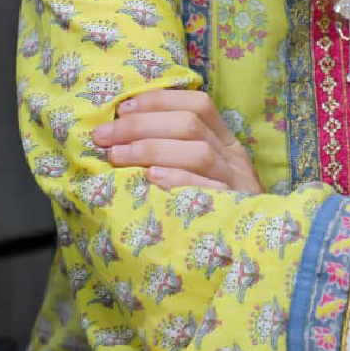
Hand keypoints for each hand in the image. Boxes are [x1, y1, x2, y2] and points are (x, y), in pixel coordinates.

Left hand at [91, 90, 263, 193]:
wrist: (245, 249)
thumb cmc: (209, 207)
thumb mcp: (197, 172)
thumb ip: (173, 149)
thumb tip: (121, 131)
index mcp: (225, 140)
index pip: (198, 104)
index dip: (159, 101)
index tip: (122, 108)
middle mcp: (233, 157)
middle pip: (190, 125)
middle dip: (141, 125)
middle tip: (104, 136)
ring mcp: (236, 183)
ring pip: (199, 153)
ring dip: (151, 149)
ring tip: (116, 157)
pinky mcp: (232, 210)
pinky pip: (207, 189)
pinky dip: (178, 180)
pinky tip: (151, 179)